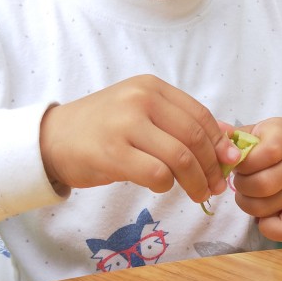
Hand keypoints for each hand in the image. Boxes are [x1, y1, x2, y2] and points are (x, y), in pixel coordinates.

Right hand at [39, 75, 238, 200]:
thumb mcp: (141, 114)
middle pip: (194, 137)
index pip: (200, 115)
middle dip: (212, 167)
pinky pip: (157, 173)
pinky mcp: (112, 152)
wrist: (51, 139)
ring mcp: (125, 124)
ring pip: (180, 157)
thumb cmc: (102, 129)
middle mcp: (140, 99)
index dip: (219, 143)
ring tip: (198, 194)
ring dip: (196, 181)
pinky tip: (161, 186)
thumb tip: (229, 138)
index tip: (228, 164)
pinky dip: (166, 185)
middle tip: (215, 186)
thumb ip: (180, 122)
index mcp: (151, 87)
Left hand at [231, 117, 281, 241]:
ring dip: (247, 204)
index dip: (245, 163)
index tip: (239, 164)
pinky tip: (261, 217)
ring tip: (248, 194)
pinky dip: (267, 228)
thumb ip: (232, 137)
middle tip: (240, 181)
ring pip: (267, 206)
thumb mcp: (252, 134)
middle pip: (265, 184)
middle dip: (242, 186)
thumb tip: (217, 138)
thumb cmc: (265, 147)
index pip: (269, 152)